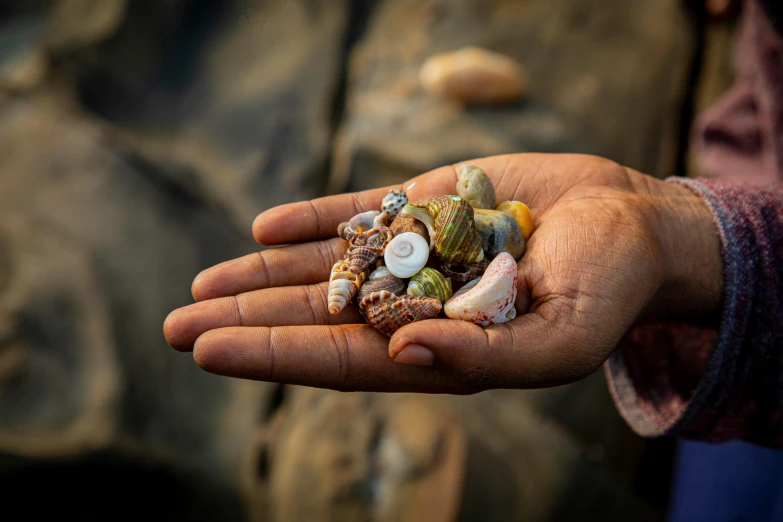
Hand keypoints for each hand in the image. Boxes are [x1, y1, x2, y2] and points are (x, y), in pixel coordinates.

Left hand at [163, 154, 722, 392]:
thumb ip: (485, 358)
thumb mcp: (562, 338)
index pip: (342, 361)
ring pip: (327, 265)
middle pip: (317, 316)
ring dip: (263, 273)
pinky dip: (314, 218)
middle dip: (247, 320)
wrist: (634, 222)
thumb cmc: (609, 289)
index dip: (273, 357)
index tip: (207, 349)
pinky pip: (360, 212)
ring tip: (204, 282)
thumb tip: (402, 353)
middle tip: (175, 325)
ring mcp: (418, 252)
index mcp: (441, 349)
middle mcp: (417, 304)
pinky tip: (265, 227)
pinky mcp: (428, 204)